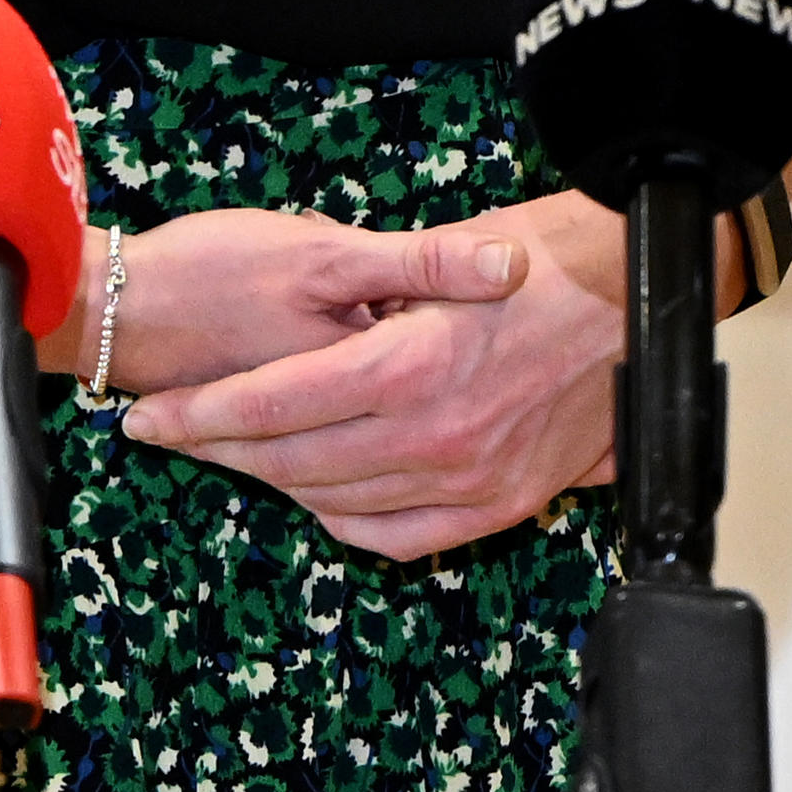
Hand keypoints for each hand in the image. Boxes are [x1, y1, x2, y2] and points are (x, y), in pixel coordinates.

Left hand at [114, 199, 627, 560]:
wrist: (640, 297)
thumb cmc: (546, 259)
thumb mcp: (442, 256)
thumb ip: (362, 302)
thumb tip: (291, 323)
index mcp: (410, 365)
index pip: (272, 405)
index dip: (200, 416)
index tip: (151, 419)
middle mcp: (434, 434)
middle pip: (291, 461)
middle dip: (217, 451)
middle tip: (171, 437)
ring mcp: (467, 479)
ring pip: (335, 500)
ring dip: (272, 481)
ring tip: (232, 456)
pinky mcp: (497, 505)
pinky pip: (395, 535)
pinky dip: (342, 518)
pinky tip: (315, 493)